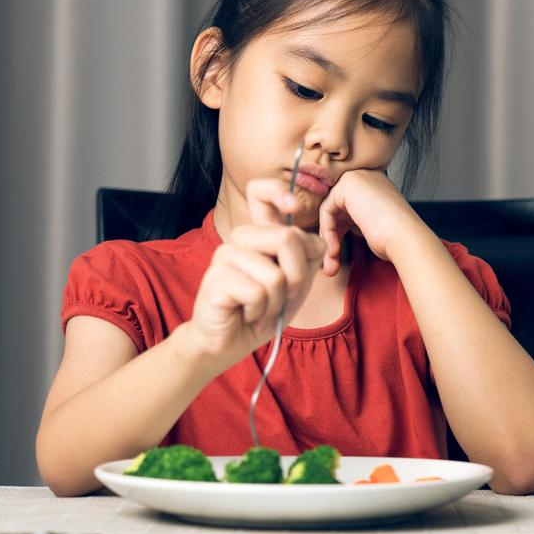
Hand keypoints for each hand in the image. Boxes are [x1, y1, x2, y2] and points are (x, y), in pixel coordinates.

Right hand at [186, 179, 325, 368]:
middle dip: (298, 277)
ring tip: (262, 310)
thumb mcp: (296, 281)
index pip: (260, 191)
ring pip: (276, 274)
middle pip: (288, 238)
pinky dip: (262, 313)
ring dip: (278, 303)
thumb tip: (317, 241)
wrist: (231, 342)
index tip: (294, 207)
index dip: (279, 192)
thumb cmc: (263, 310)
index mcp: (259, 234)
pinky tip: (248, 315)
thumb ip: (307, 257)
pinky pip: (258, 294)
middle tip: (284, 296)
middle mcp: (241, 238)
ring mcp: (225, 255)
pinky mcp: (215, 279)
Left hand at [316, 169, 429, 275]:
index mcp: (375, 185)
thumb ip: (353, 222)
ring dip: (329, 237)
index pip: (347, 206)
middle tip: (332, 260)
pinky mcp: (348, 184)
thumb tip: (331, 236)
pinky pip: (326, 210)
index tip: (338, 252)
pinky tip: (335, 248)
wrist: (405, 238)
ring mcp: (357, 178)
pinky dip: (327, 231)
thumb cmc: (394, 238)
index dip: (340, 229)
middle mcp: (366, 177)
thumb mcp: (370, 226)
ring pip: (330, 210)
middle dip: (332, 235)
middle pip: (336, 207)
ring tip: (333, 260)